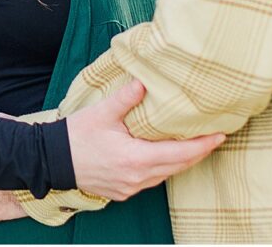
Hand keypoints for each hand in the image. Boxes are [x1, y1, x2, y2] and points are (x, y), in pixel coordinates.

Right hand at [66, 79, 224, 200]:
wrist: (51, 161)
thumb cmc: (76, 136)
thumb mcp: (101, 113)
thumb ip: (125, 99)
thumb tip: (144, 81)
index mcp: (135, 158)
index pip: (179, 154)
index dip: (202, 145)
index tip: (220, 136)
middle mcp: (137, 177)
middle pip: (178, 167)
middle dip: (198, 152)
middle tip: (215, 138)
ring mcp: (131, 187)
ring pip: (166, 175)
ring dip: (182, 161)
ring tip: (196, 145)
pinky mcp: (124, 191)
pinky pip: (152, 180)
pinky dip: (164, 168)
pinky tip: (166, 156)